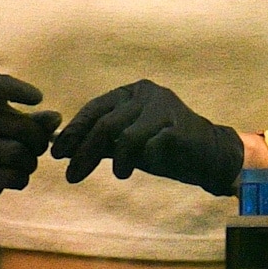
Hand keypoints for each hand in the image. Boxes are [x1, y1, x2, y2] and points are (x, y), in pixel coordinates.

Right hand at [0, 69, 59, 228]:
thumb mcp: (12, 120)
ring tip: (25, 159)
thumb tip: (55, 118)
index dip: (15, 88)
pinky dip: (22, 177)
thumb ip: (36, 119)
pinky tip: (15, 174)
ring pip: (17, 153)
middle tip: (37, 144)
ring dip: (31, 161)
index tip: (39, 98)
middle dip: (39, 139)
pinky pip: (13, 176)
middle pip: (20, 127)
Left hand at [51, 79, 246, 197]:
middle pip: (105, 124)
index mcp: (132, 93)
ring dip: (116, 160)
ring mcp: (163, 107)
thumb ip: (101, 143)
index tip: (58, 154)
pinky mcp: (177, 126)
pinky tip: (145, 166)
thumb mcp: (127, 144)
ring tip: (119, 174)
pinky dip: (142, 159)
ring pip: (124, 135)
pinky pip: (148, 145)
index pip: (94, 109)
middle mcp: (146, 94)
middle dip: (85, 152)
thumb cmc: (165, 148)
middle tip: (72, 175)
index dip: (74, 131)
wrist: (209, 154)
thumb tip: (64, 150)